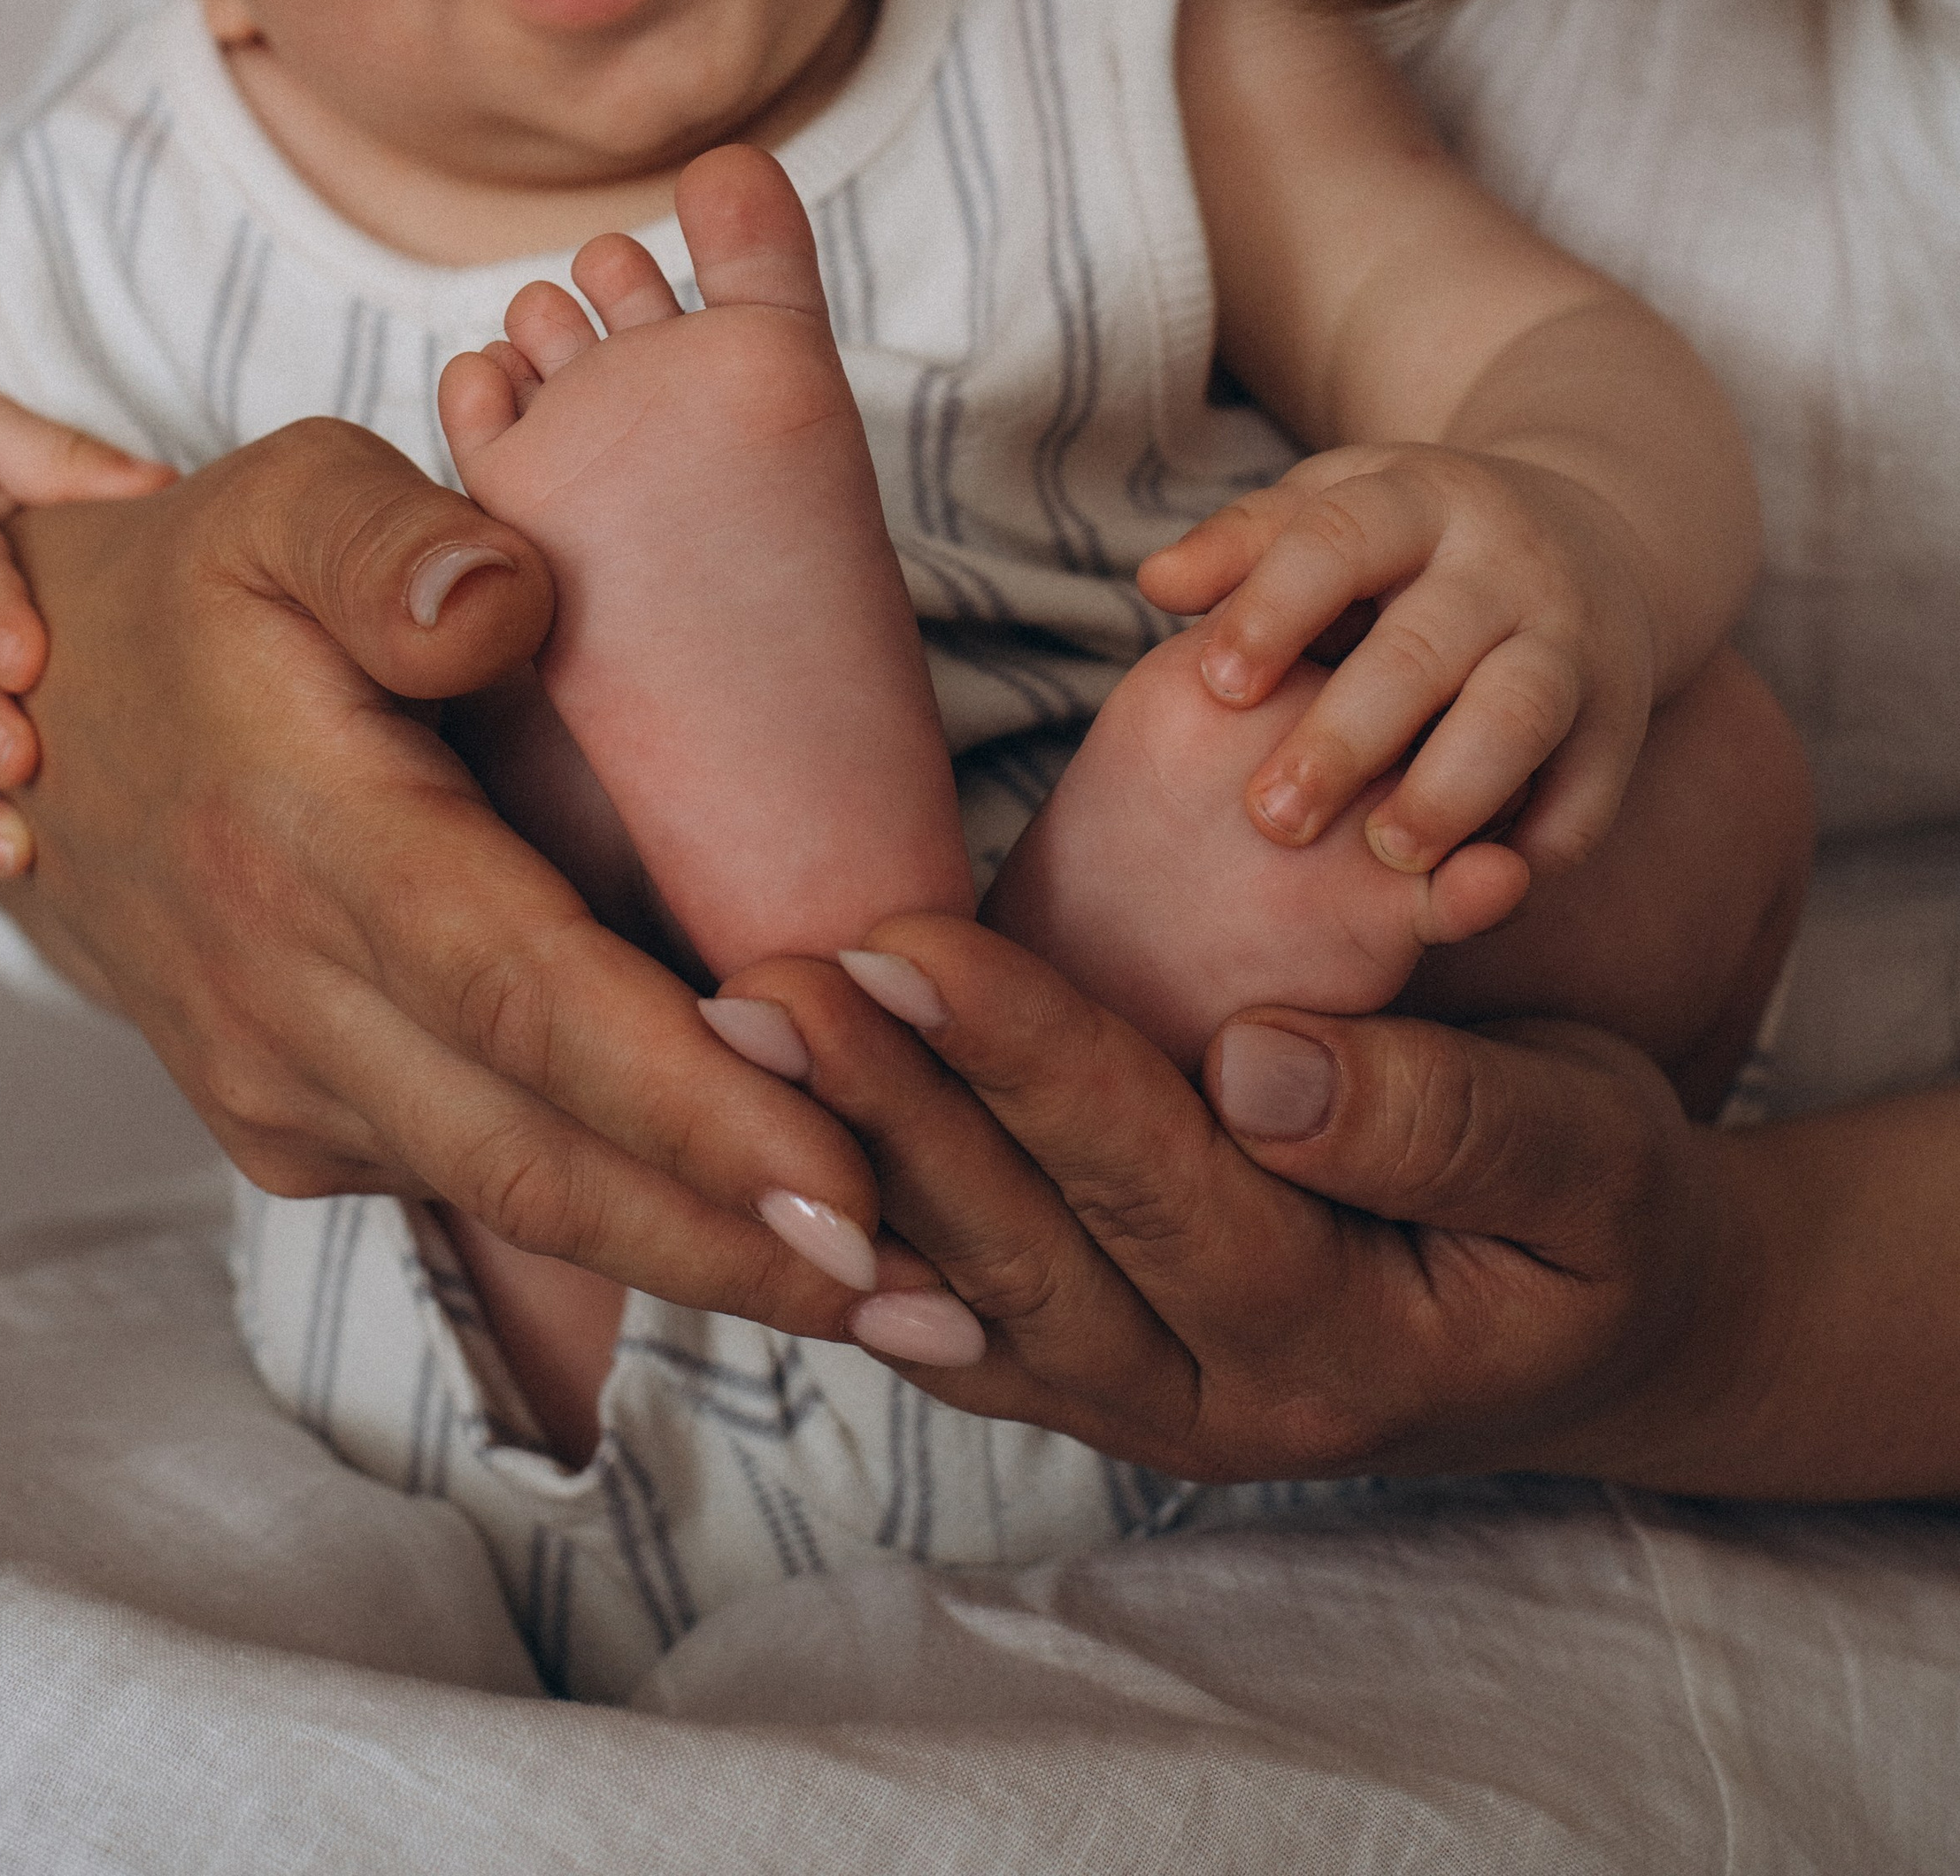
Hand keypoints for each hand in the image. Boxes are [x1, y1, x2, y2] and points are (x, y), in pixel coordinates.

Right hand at [1, 418, 899, 1330]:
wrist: (36, 730)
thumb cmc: (206, 592)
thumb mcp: (278, 497)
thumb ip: (391, 537)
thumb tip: (509, 595)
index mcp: (303, 830)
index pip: (515, 993)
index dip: (684, 1100)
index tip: (848, 1179)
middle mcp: (283, 993)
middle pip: (538, 1151)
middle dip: (744, 1238)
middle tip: (943, 1302)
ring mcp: (282, 1091)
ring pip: (518, 1200)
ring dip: (713, 1260)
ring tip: (915, 1309)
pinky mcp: (299, 1134)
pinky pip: (479, 1187)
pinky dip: (631, 1224)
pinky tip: (778, 1240)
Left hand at [723, 916, 1744, 1484]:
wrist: (1611, 1333)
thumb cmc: (1606, 1213)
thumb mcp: (1595, 1156)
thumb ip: (1445, 1118)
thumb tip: (1263, 1062)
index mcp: (1342, 1346)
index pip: (1154, 1185)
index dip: (1024, 1060)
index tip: (906, 937)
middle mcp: (1218, 1407)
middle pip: (1021, 1249)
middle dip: (882, 1107)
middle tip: (759, 985)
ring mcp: (1148, 1406)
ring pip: (966, 1290)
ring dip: (842, 1161)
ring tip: (734, 1036)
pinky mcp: (1105, 1369)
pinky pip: (963, 1320)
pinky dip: (862, 1242)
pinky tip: (765, 1164)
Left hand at [1138, 447, 1658, 876]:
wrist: (1584, 539)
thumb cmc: (1408, 542)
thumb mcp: (1332, 509)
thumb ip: (1243, 546)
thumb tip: (1155, 582)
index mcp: (1416, 500)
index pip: (1340, 540)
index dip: (1275, 609)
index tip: (1216, 685)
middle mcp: (1503, 565)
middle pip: (1424, 646)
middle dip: (1347, 735)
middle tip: (1270, 816)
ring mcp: (1572, 639)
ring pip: (1517, 713)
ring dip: (1452, 789)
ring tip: (1386, 851)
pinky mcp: (1620, 719)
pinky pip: (1590, 790)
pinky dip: (1541, 842)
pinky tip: (1476, 886)